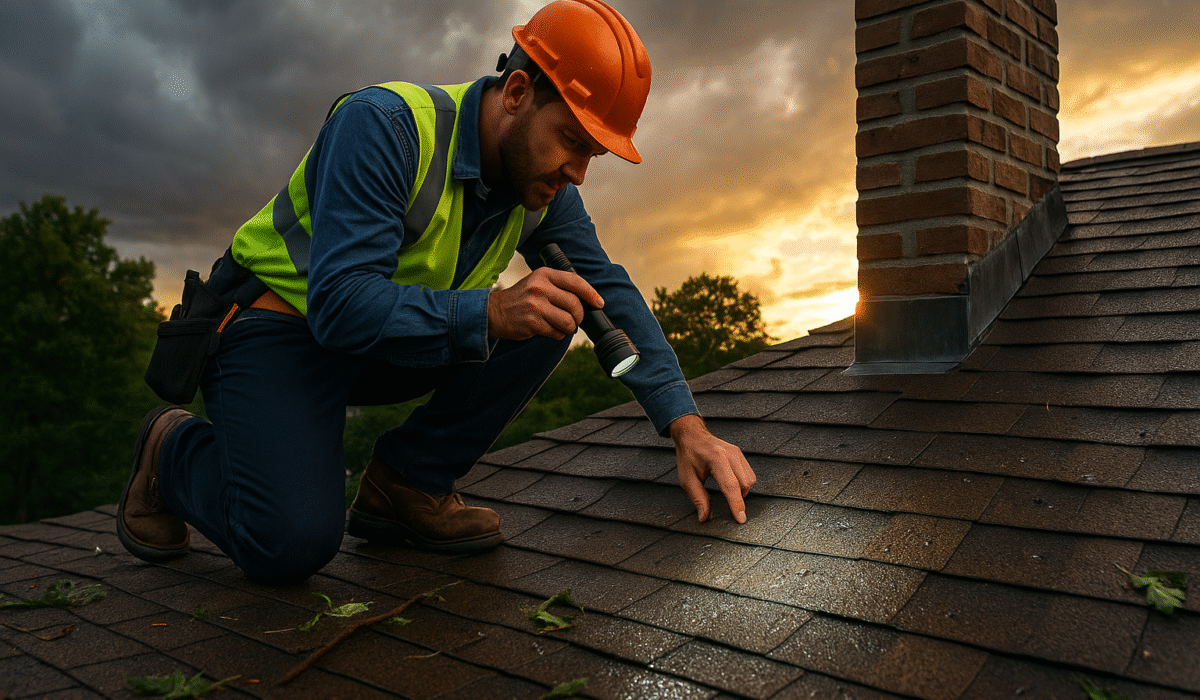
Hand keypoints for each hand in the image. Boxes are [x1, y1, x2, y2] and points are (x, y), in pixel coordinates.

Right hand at [488, 267, 603, 339]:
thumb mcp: (537, 282)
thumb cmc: (521, 298)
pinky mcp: (533, 323)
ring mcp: (536, 306)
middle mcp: (540, 288)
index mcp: (544, 275)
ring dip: (570, 328)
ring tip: (562, 326)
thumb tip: (587, 299)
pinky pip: (557, 333)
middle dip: (579, 316)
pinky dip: (558, 334)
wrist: (494, 312)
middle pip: (575, 304)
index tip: (599, 303)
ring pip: (568, 321)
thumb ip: (558, 286)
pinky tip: (550, 330)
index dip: (591, 293)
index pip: (575, 282)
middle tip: (575, 319)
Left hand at [670, 414, 755, 522]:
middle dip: (739, 500)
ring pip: (750, 480)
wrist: (692, 435)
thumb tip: (704, 517)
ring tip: (728, 494)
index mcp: (716, 459)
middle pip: (744, 484)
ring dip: (742, 492)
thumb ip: (698, 498)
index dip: (736, 504)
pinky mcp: (740, 454)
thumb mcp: (687, 478)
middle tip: (729, 509)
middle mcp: (731, 454)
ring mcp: (737, 453)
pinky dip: (743, 484)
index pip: (731, 486)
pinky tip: (732, 485)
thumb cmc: (688, 455)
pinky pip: (749, 474)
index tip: (740, 519)